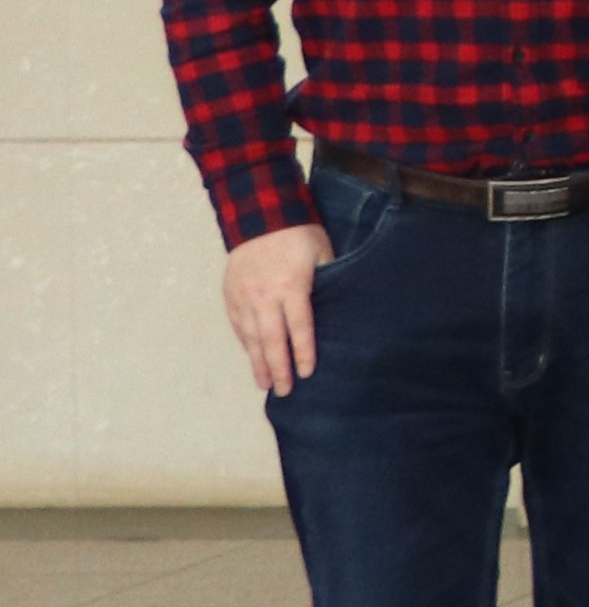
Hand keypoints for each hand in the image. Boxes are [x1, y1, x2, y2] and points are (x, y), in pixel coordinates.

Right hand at [220, 223, 330, 398]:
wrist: (260, 215)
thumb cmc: (299, 234)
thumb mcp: (324, 254)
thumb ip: (329, 281)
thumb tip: (339, 308)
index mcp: (291, 286)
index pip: (299, 327)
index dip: (303, 352)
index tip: (307, 373)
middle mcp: (264, 295)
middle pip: (272, 339)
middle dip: (278, 368)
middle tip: (283, 391)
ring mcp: (244, 296)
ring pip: (250, 336)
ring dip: (257, 362)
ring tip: (263, 384)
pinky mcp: (230, 294)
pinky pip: (238, 325)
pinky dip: (245, 344)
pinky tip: (251, 357)